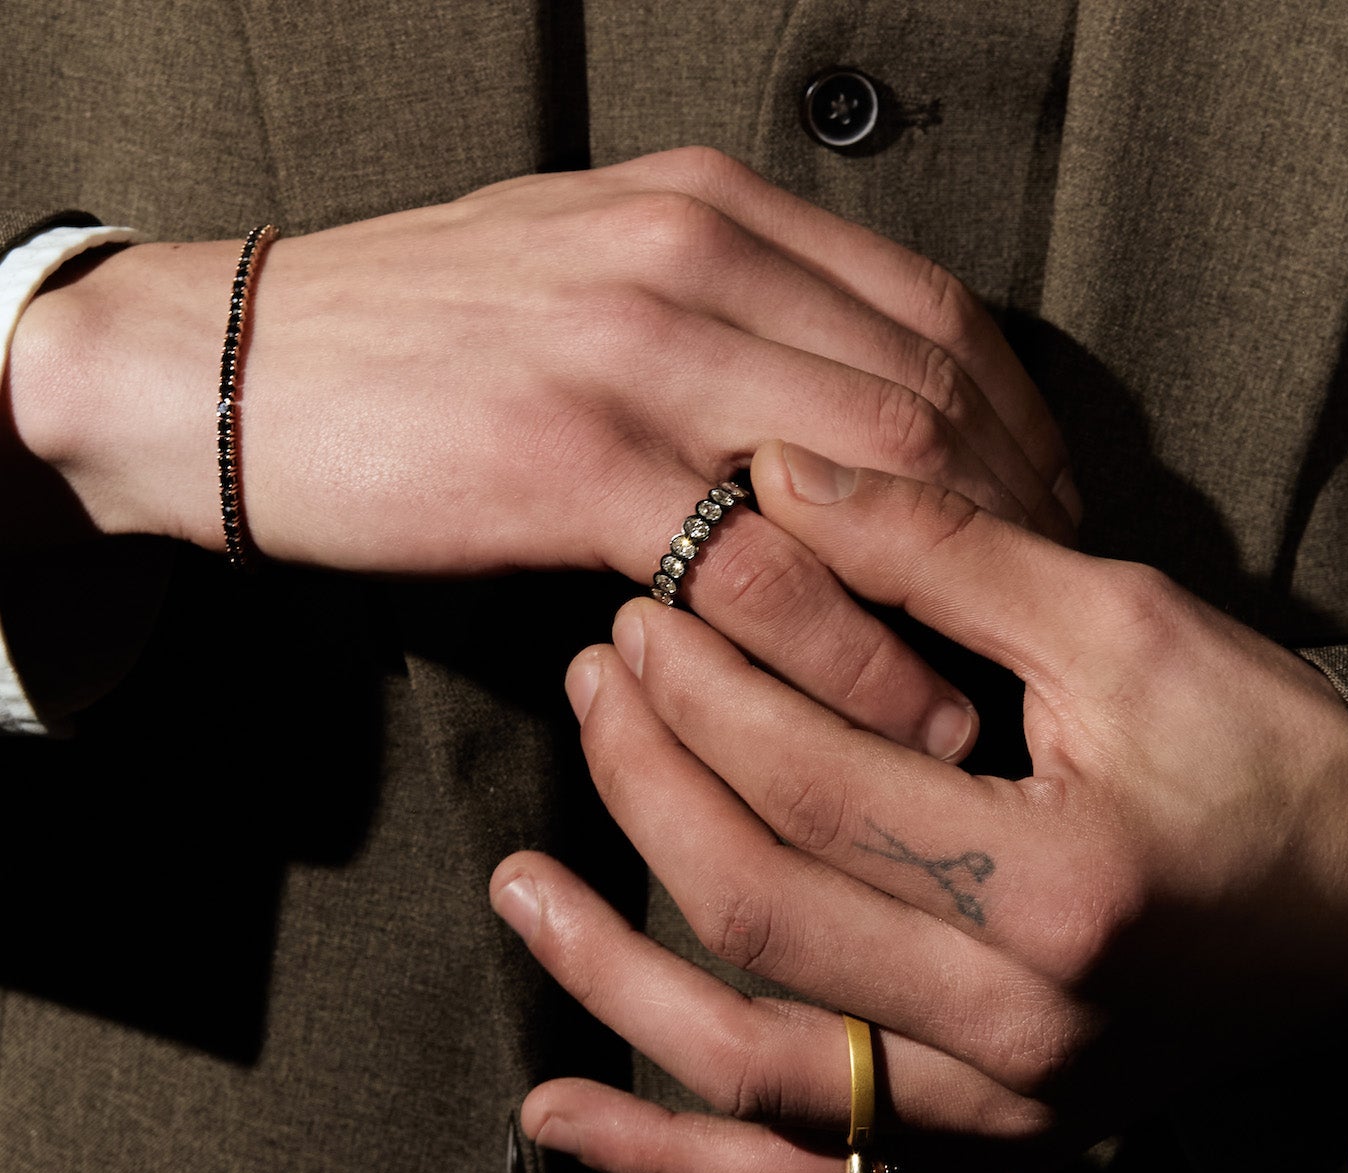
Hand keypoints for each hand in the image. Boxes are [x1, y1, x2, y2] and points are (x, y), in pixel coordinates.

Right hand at [6, 149, 1072, 750]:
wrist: (230, 368)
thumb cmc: (418, 342)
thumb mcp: (589, 281)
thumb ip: (723, 323)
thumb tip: (841, 420)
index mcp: (712, 211)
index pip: (933, 315)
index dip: (1021, 433)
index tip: (1049, 526)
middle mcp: (694, 259)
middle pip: (929, 396)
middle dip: (1016, 525)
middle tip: (1043, 625)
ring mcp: (635, 353)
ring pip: (866, 480)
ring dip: (955, 598)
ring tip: (997, 690)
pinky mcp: (572, 458)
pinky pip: (757, 569)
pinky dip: (847, 655)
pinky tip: (896, 717)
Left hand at [492, 441, 1347, 1172]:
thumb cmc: (1265, 758)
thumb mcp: (1130, 627)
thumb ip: (947, 553)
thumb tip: (779, 478)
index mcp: (1062, 890)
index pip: (817, 786)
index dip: (707, 692)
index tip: (642, 615)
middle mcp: (1021, 1033)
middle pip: (762, 913)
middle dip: (650, 785)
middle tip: (596, 683)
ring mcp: (994, 1117)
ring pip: (751, 1071)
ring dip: (614, 973)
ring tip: (516, 886)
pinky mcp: (979, 1154)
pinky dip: (670, 1157)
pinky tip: (558, 1113)